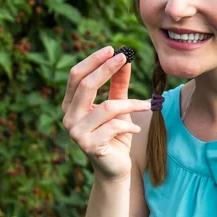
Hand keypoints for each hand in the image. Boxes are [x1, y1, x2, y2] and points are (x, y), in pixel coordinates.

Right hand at [61, 46, 150, 181]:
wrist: (115, 166)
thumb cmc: (115, 134)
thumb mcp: (118, 105)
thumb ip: (118, 84)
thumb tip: (125, 58)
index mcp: (70, 104)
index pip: (77, 76)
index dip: (93, 61)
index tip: (113, 49)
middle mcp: (68, 116)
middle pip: (86, 85)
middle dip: (106, 69)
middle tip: (125, 58)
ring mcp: (76, 132)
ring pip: (107, 107)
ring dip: (132, 104)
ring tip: (148, 104)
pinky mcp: (89, 145)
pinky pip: (114, 126)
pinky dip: (129, 125)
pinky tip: (136, 129)